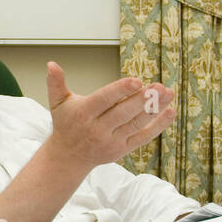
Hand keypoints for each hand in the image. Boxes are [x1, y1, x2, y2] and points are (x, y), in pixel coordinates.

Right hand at [45, 61, 174, 171]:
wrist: (68, 157)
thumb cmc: (65, 124)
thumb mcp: (57, 103)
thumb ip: (55, 83)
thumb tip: (51, 63)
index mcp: (84, 114)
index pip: (104, 101)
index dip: (120, 91)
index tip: (136, 81)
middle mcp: (98, 129)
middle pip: (124, 113)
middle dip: (143, 100)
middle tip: (160, 86)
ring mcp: (112, 141)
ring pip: (136, 124)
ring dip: (155, 109)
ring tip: (168, 93)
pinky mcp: (123, 149)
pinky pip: (143, 137)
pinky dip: (158, 125)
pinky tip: (170, 111)